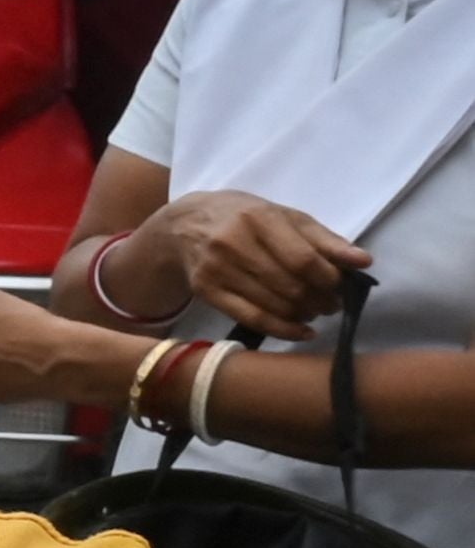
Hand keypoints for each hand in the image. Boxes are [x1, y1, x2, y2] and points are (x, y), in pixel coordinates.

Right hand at [125, 191, 368, 339]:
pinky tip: (302, 330)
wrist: (184, 224)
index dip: (329, 279)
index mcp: (258, 218)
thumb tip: (364, 262)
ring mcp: (216, 269)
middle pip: (290, 286)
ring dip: (304, 315)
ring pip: (274, 305)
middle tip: (331, 303)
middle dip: (320, 300)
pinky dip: (283, 330)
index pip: (303, 259)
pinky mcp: (206, 290)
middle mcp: (233, 243)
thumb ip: (324, 240)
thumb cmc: (244, 217)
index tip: (341, 286)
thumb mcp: (284, 217)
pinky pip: (252, 318)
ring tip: (314, 311)